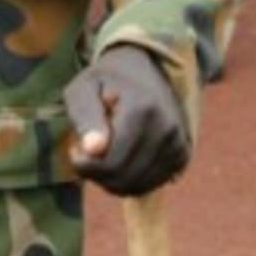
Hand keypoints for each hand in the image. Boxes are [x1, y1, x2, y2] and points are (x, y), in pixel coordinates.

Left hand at [64, 45, 189, 196]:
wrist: (144, 69)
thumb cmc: (106, 80)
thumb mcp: (83, 89)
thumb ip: (85, 117)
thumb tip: (94, 149)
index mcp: (143, 109)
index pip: (110, 162)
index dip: (84, 164)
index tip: (74, 148)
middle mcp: (167, 128)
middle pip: (123, 178)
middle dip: (96, 174)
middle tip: (86, 152)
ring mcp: (178, 143)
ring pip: (136, 187)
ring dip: (112, 178)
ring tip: (104, 152)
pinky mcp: (181, 155)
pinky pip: (149, 185)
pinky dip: (129, 180)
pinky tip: (121, 157)